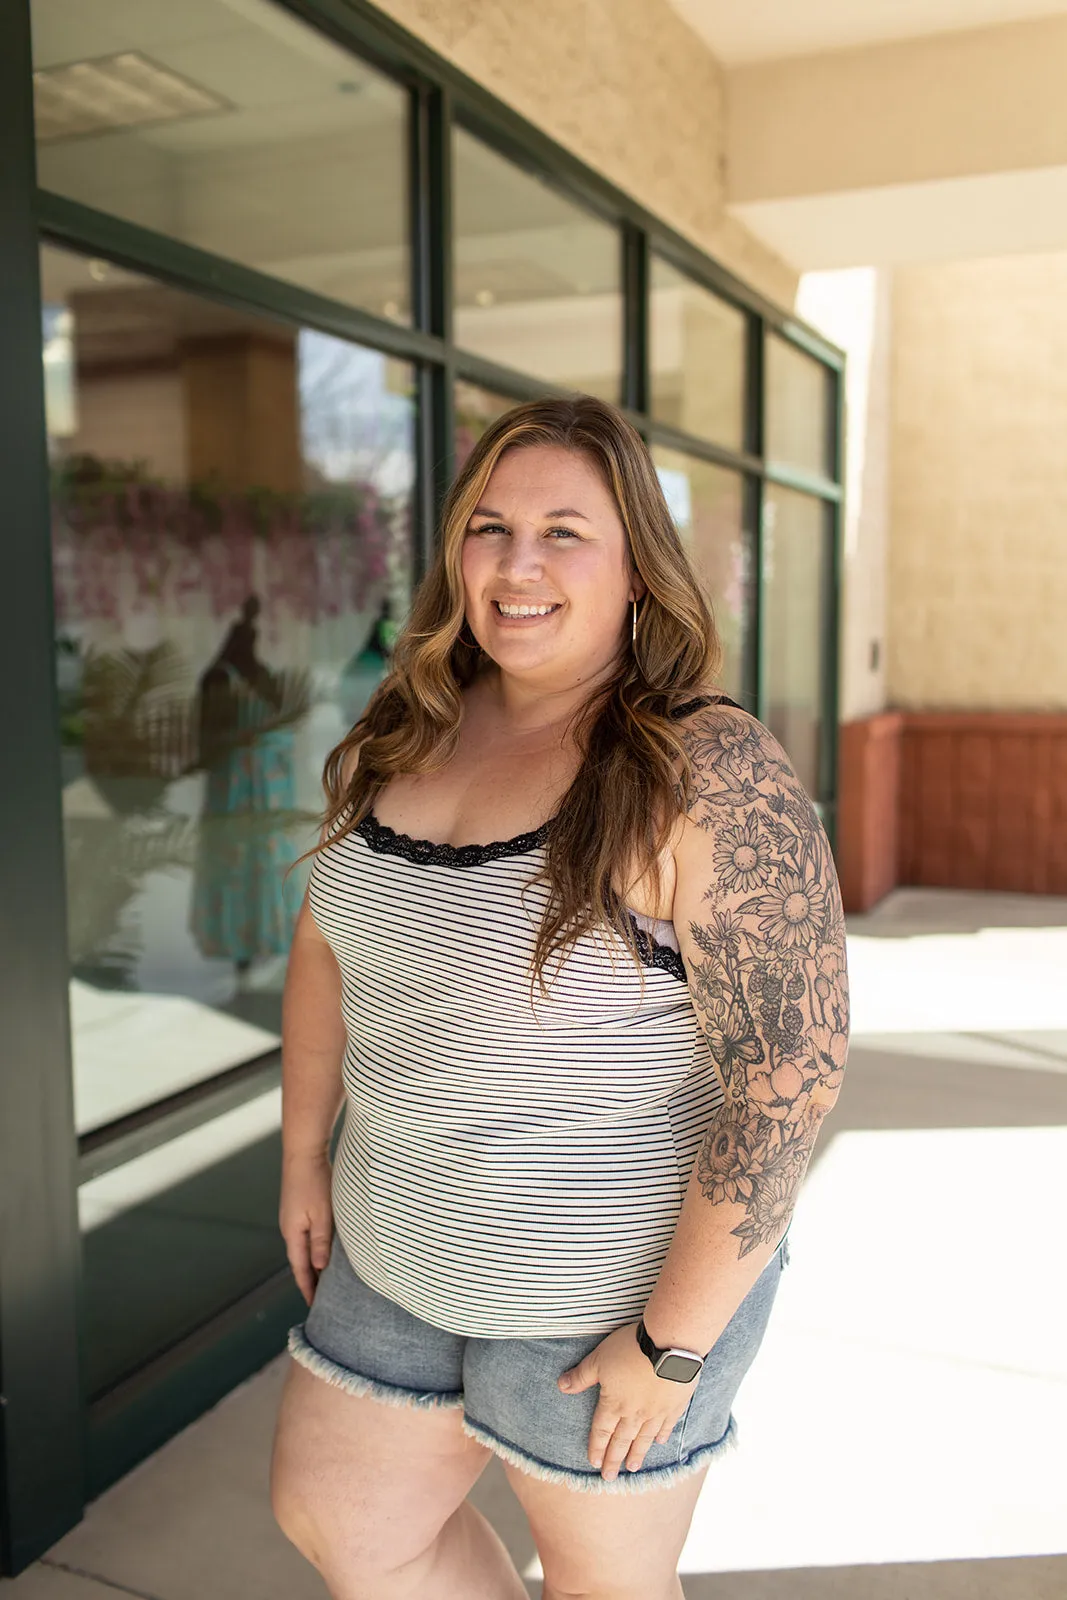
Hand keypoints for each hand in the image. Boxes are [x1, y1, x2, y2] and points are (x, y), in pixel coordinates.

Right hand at [279, 1150, 332, 1304]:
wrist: (304, 1151)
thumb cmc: (314, 1181)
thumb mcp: (322, 1214)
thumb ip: (321, 1242)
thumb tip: (319, 1269)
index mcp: (293, 1233)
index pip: (301, 1268)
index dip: (308, 1288)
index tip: (315, 1307)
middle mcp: (290, 1228)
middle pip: (300, 1261)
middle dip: (310, 1280)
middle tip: (321, 1300)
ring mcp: (293, 1218)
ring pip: (304, 1248)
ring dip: (313, 1264)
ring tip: (325, 1280)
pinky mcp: (299, 1208)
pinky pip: (307, 1235)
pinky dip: (315, 1247)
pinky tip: (324, 1250)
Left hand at [558, 1321, 697, 1480]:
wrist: (669, 1346)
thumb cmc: (630, 1349)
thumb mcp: (599, 1358)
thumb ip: (581, 1376)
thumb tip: (561, 1386)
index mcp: (614, 1403)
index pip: (602, 1430)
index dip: (597, 1447)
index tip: (595, 1464)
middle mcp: (634, 1413)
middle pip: (622, 1440)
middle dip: (614, 1459)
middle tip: (610, 1478)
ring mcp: (656, 1411)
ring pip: (644, 1438)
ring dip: (637, 1453)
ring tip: (633, 1467)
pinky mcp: (675, 1405)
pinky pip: (666, 1425)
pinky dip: (661, 1434)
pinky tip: (659, 1442)